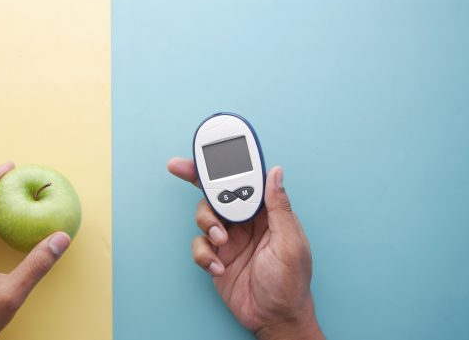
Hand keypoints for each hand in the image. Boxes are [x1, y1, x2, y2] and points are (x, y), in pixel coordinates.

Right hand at [167, 158, 323, 339]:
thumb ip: (279, 207)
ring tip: (220, 241)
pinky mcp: (215, 257)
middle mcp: (245, 222)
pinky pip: (199, 246)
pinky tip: (218, 266)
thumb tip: (275, 172)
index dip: (227, 164)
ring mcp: (228, 239)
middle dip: (196, 178)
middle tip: (177, 166)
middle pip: (216, 192)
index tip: (210, 150)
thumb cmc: (291, 283)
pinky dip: (204, 255)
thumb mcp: (291, 243)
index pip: (244, 181)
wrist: (275, 319)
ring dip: (206, 225)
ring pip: (204, 216)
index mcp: (266, 213)